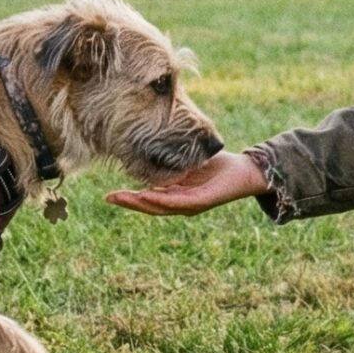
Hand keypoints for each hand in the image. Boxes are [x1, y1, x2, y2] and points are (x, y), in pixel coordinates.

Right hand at [104, 150, 269, 216]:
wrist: (244, 172)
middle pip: (150, 206)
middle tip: (108, 199)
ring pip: (160, 206)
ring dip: (140, 203)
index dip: (130, 198)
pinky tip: (147, 195)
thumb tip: (154, 146)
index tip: (110, 195)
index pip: (149, 199)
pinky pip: (177, 202)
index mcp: (176, 195)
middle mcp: (181, 203)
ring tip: (121, 198)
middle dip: (129, 203)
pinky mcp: (201, 202)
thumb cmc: (218, 166)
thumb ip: (173, 161)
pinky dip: (161, 199)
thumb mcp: (189, 162)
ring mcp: (190, 205)